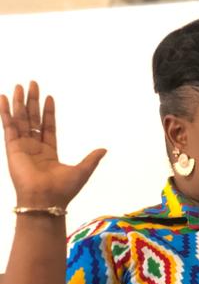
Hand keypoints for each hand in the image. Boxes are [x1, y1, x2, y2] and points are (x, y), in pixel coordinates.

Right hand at [0, 81, 105, 207]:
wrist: (46, 199)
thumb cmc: (63, 190)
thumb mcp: (82, 171)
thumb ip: (92, 159)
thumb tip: (104, 149)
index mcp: (49, 152)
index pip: (48, 126)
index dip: (48, 112)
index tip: (49, 97)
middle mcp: (34, 147)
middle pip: (33, 118)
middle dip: (32, 101)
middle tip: (32, 83)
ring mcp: (22, 146)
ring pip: (20, 119)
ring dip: (19, 102)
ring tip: (19, 85)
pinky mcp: (12, 147)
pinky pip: (8, 126)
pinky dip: (5, 112)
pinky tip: (3, 98)